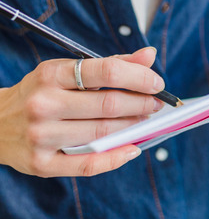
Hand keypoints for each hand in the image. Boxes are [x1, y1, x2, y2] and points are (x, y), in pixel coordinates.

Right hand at [0, 47, 164, 176]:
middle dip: (142, 103)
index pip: (107, 72)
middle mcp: (44, 104)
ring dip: (132, 127)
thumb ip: (110, 64)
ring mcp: (41, 136)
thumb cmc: (40, 93)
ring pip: (102, 133)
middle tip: (156, 104)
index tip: (158, 84)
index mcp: (51, 75)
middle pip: (109, 104)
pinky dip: (116, 158)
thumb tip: (149, 55)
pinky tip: (132, 148)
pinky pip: (87, 164)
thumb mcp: (66, 71)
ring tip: (144, 120)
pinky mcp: (41, 163)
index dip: (140, 77)